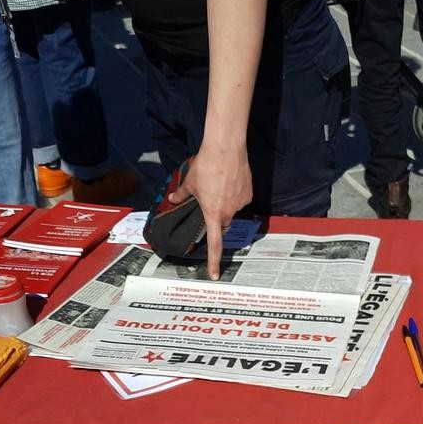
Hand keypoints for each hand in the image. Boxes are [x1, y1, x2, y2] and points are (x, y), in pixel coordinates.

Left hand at [169, 143, 251, 279]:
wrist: (225, 147)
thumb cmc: (205, 166)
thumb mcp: (189, 182)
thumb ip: (182, 194)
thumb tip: (173, 198)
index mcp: (212, 213)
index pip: (214, 244)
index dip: (214, 261)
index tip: (215, 275)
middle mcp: (228, 211)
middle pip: (222, 222)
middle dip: (216, 217)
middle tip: (209, 200)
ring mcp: (241, 202)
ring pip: (232, 209)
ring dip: (225, 202)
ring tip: (220, 182)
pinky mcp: (249, 192)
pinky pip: (241, 198)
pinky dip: (235, 193)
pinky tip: (230, 179)